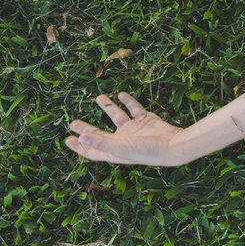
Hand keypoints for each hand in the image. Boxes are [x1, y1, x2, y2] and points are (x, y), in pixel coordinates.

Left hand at [66, 92, 186, 166]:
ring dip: (108, 107)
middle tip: (73, 122)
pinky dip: (128, 101)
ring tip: (98, 97)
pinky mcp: (146, 120)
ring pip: (117, 117)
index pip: (92, 150)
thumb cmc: (147, 151)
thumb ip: (100, 142)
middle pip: (99, 134)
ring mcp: (134, 130)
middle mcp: (122, 140)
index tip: (67, 139)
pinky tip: (121, 94)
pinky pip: (135, 109)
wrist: (174, 145)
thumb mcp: (121, 147)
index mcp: (114, 150)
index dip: (79, 146)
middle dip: (86, 128)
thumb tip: (80, 138)